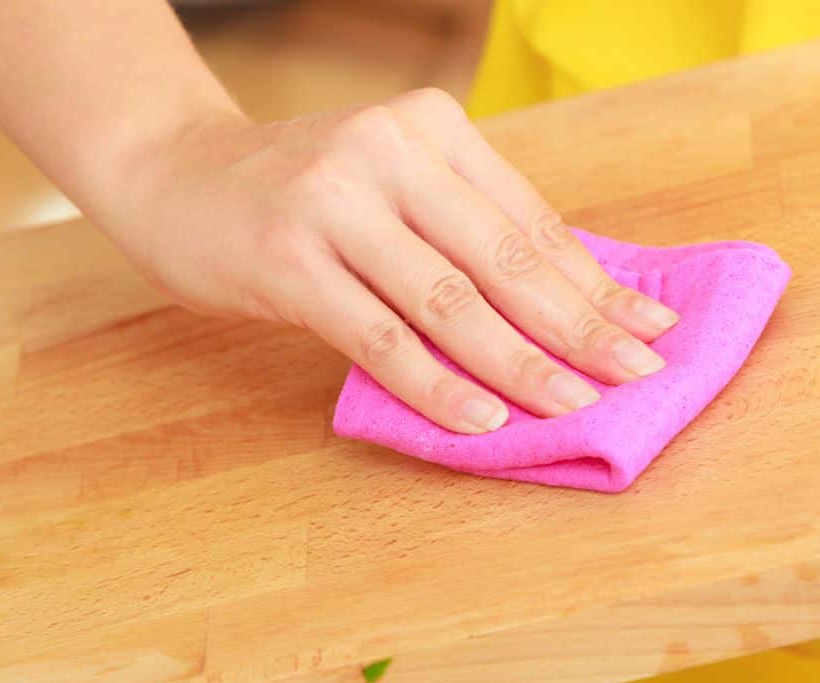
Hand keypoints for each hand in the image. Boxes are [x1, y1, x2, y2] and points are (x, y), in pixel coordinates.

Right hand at [114, 88, 678, 433]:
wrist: (168, 172)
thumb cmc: (294, 192)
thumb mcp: (385, 183)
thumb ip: (459, 228)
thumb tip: (565, 309)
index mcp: (429, 127)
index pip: (530, 219)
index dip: (596, 280)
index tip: (651, 327)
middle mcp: (388, 151)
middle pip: (505, 257)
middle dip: (580, 325)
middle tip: (640, 375)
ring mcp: (335, 202)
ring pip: (451, 300)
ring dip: (521, 362)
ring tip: (573, 406)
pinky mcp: (288, 259)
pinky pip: (380, 336)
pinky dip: (436, 382)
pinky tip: (481, 418)